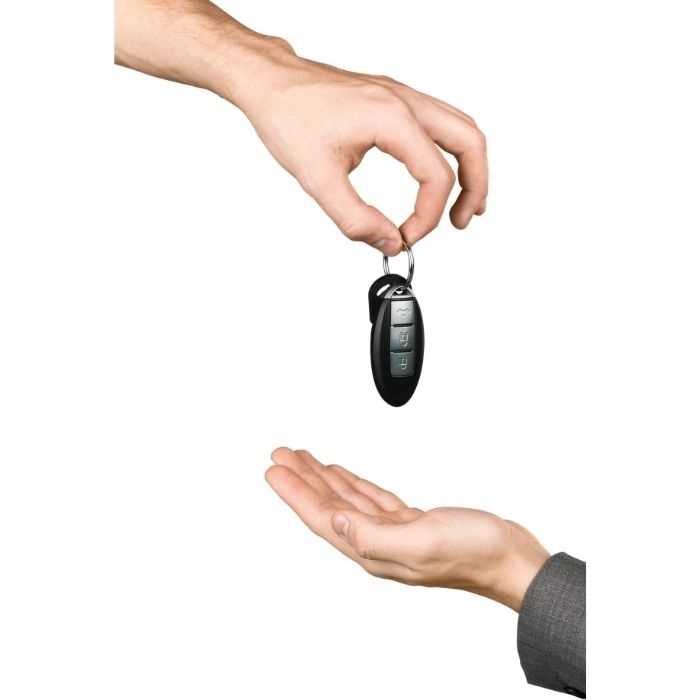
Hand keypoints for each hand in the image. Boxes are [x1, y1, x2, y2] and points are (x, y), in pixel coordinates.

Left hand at [115, 2, 487, 254]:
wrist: (269, 82)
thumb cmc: (288, 116)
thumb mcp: (318, 179)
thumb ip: (355, 219)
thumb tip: (387, 241)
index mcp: (390, 117)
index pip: (436, 175)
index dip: (427, 216)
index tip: (406, 237)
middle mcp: (404, 101)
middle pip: (469, 143)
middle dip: (474, 187)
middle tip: (462, 221)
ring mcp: (402, 96)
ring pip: (461, 129)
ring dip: (469, 168)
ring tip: (462, 205)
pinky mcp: (393, 100)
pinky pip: (441, 123)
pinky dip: (450, 153)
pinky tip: (438, 174)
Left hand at [265, 448, 548, 611]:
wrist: (511, 558)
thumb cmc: (476, 554)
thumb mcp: (423, 542)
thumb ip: (374, 535)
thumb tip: (334, 522)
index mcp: (375, 550)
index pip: (323, 518)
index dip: (296, 493)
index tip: (275, 470)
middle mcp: (378, 543)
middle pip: (329, 506)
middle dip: (303, 480)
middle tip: (282, 456)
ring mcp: (394, 533)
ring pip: (347, 500)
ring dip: (323, 479)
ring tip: (303, 460)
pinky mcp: (411, 523)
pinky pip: (371, 499)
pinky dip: (353, 485)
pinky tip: (343, 476)